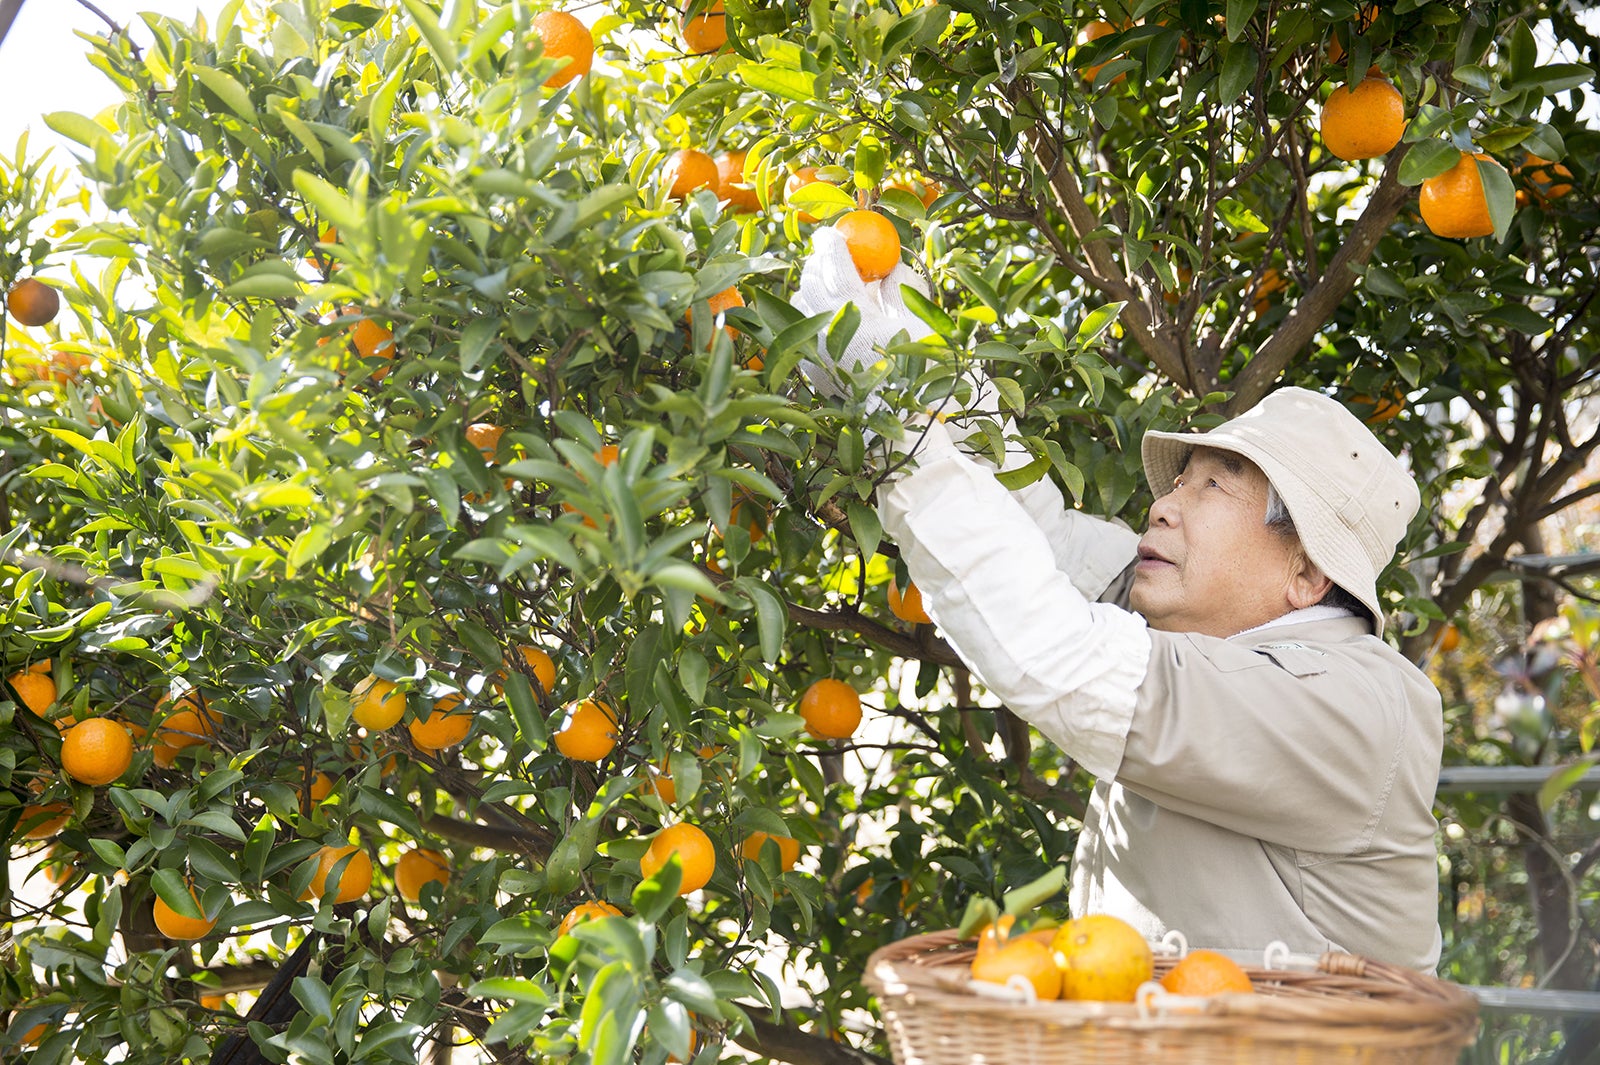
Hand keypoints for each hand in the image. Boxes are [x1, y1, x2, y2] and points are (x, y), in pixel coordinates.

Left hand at [793, 227, 932, 397]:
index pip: (835, 268)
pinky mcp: (811, 369)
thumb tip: (890, 264)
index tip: (832, 232)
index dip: (832, 245)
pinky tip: (831, 318)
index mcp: (856, 317)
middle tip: (833, 254)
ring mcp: (814, 351)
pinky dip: (812, 316)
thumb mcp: (920, 322)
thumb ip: (902, 288)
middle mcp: (827, 332)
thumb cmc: (921, 371)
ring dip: (813, 289)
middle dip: (820, 263)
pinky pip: (801, 331)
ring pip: (800, 305)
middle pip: (810, 282)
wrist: (905, 422)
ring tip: (832, 287)